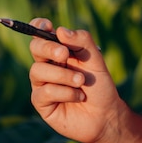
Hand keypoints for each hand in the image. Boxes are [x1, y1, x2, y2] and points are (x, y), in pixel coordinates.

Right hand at [28, 18, 126, 142]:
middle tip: (65, 54)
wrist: (106, 116)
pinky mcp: (41, 103)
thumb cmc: (100, 87)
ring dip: (63, 75)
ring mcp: (42, 84)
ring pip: (38, 71)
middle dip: (48, 48)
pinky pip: (45, 91)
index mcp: (58, 52)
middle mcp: (47, 66)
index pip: (41, 34)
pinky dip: (65, 92)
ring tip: (81, 82)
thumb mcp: (96, 61)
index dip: (39, 27)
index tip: (47, 26)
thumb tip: (60, 31)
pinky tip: (78, 97)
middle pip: (35, 48)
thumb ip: (82, 41)